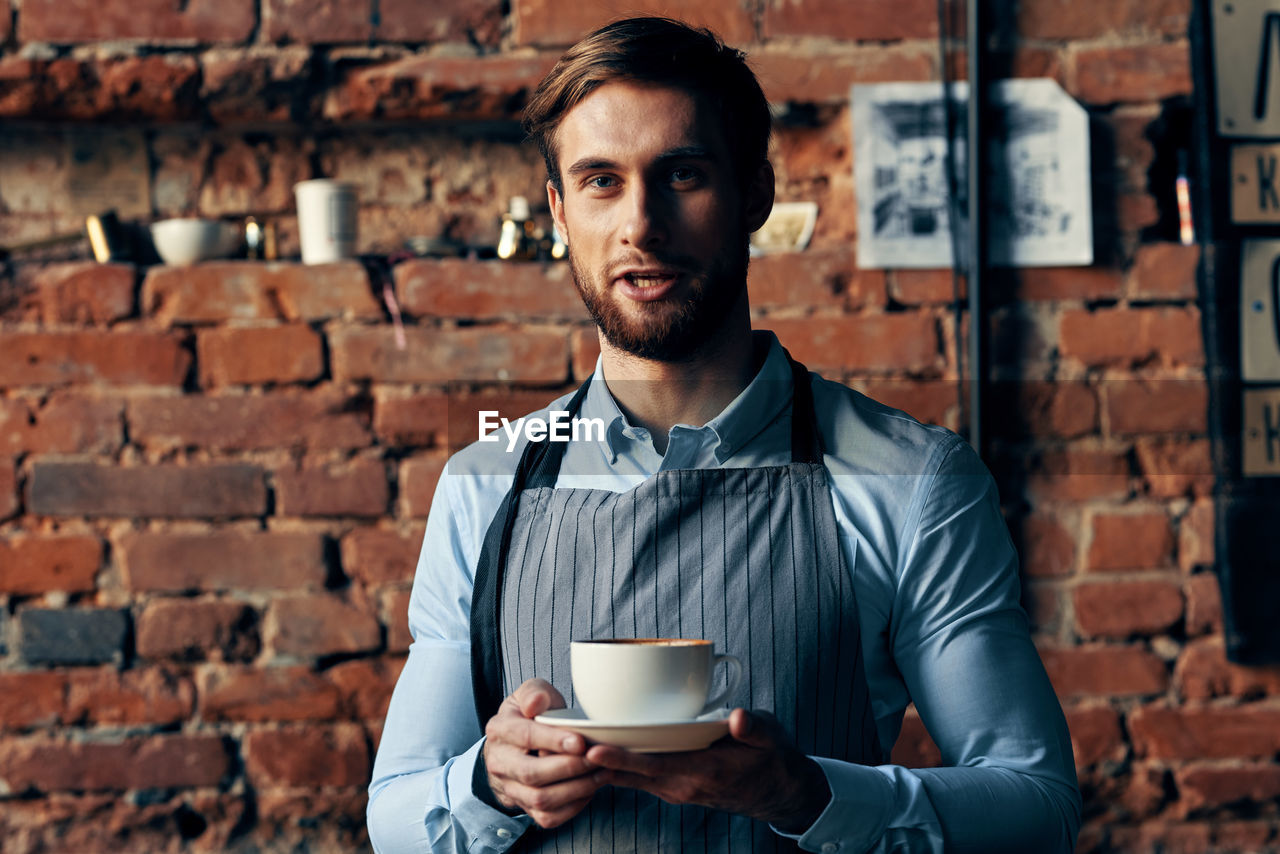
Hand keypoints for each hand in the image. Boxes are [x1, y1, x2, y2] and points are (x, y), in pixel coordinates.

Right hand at [482, 678, 605, 827]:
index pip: (524, 736)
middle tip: (596, 759)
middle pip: (531, 773)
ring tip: (601, 773)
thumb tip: (535, 704)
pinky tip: (590, 790)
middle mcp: (500, 762)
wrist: (517, 744)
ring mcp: (510, 787)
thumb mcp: (531, 693)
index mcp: (500, 729)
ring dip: (576, 789)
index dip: (553, 740)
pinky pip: (547, 817)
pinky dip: (572, 807)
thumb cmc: (531, 714)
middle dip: (569, 768)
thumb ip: (534, 693)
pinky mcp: (524, 807)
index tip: (580, 742)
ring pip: (540, 799)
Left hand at [585, 709, 831, 833]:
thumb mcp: (770, 740)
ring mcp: (676, 789)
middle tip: (561, 747)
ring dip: (601, 767)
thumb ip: (753, 728)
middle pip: (630, 774)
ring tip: (566, 750)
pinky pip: (638, 780)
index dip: (620, 760)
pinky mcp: (674, 786)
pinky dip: (615, 771)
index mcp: (702, 772)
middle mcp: (682, 785)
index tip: (591, 751)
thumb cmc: (771, 760)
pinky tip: (593, 759)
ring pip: (631, 779)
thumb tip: (738, 718)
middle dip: (596, 763)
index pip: (652, 766)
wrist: (778, 792)